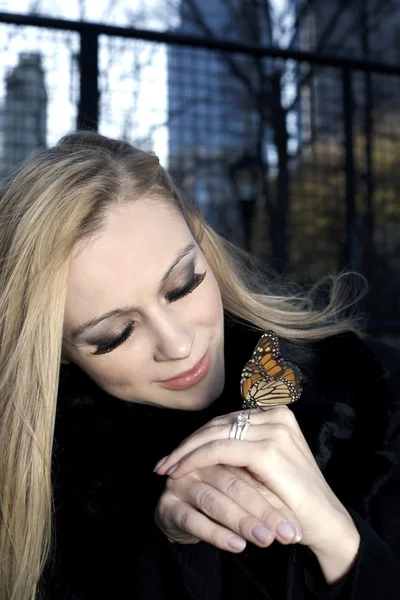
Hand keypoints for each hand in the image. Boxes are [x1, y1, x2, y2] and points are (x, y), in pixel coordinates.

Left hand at [154, 406, 357, 555]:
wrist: (326, 523)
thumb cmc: (294, 498)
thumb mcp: (268, 465)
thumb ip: (243, 449)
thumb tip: (200, 444)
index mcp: (278, 414)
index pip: (227, 419)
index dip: (198, 435)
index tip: (176, 453)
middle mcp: (277, 415)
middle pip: (218, 423)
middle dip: (187, 442)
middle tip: (164, 461)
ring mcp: (274, 430)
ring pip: (214, 433)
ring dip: (185, 450)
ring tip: (166, 467)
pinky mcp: (267, 450)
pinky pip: (218, 449)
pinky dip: (194, 459)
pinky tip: (179, 471)